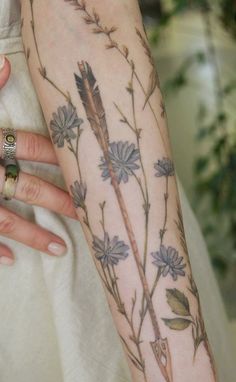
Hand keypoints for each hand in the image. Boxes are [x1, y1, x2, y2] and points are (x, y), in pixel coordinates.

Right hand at [0, 55, 77, 264]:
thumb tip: (5, 63)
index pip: (31, 146)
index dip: (59, 155)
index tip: (86, 166)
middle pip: (28, 188)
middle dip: (60, 201)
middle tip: (88, 214)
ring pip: (7, 221)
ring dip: (35, 236)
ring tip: (62, 249)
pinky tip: (12, 260)